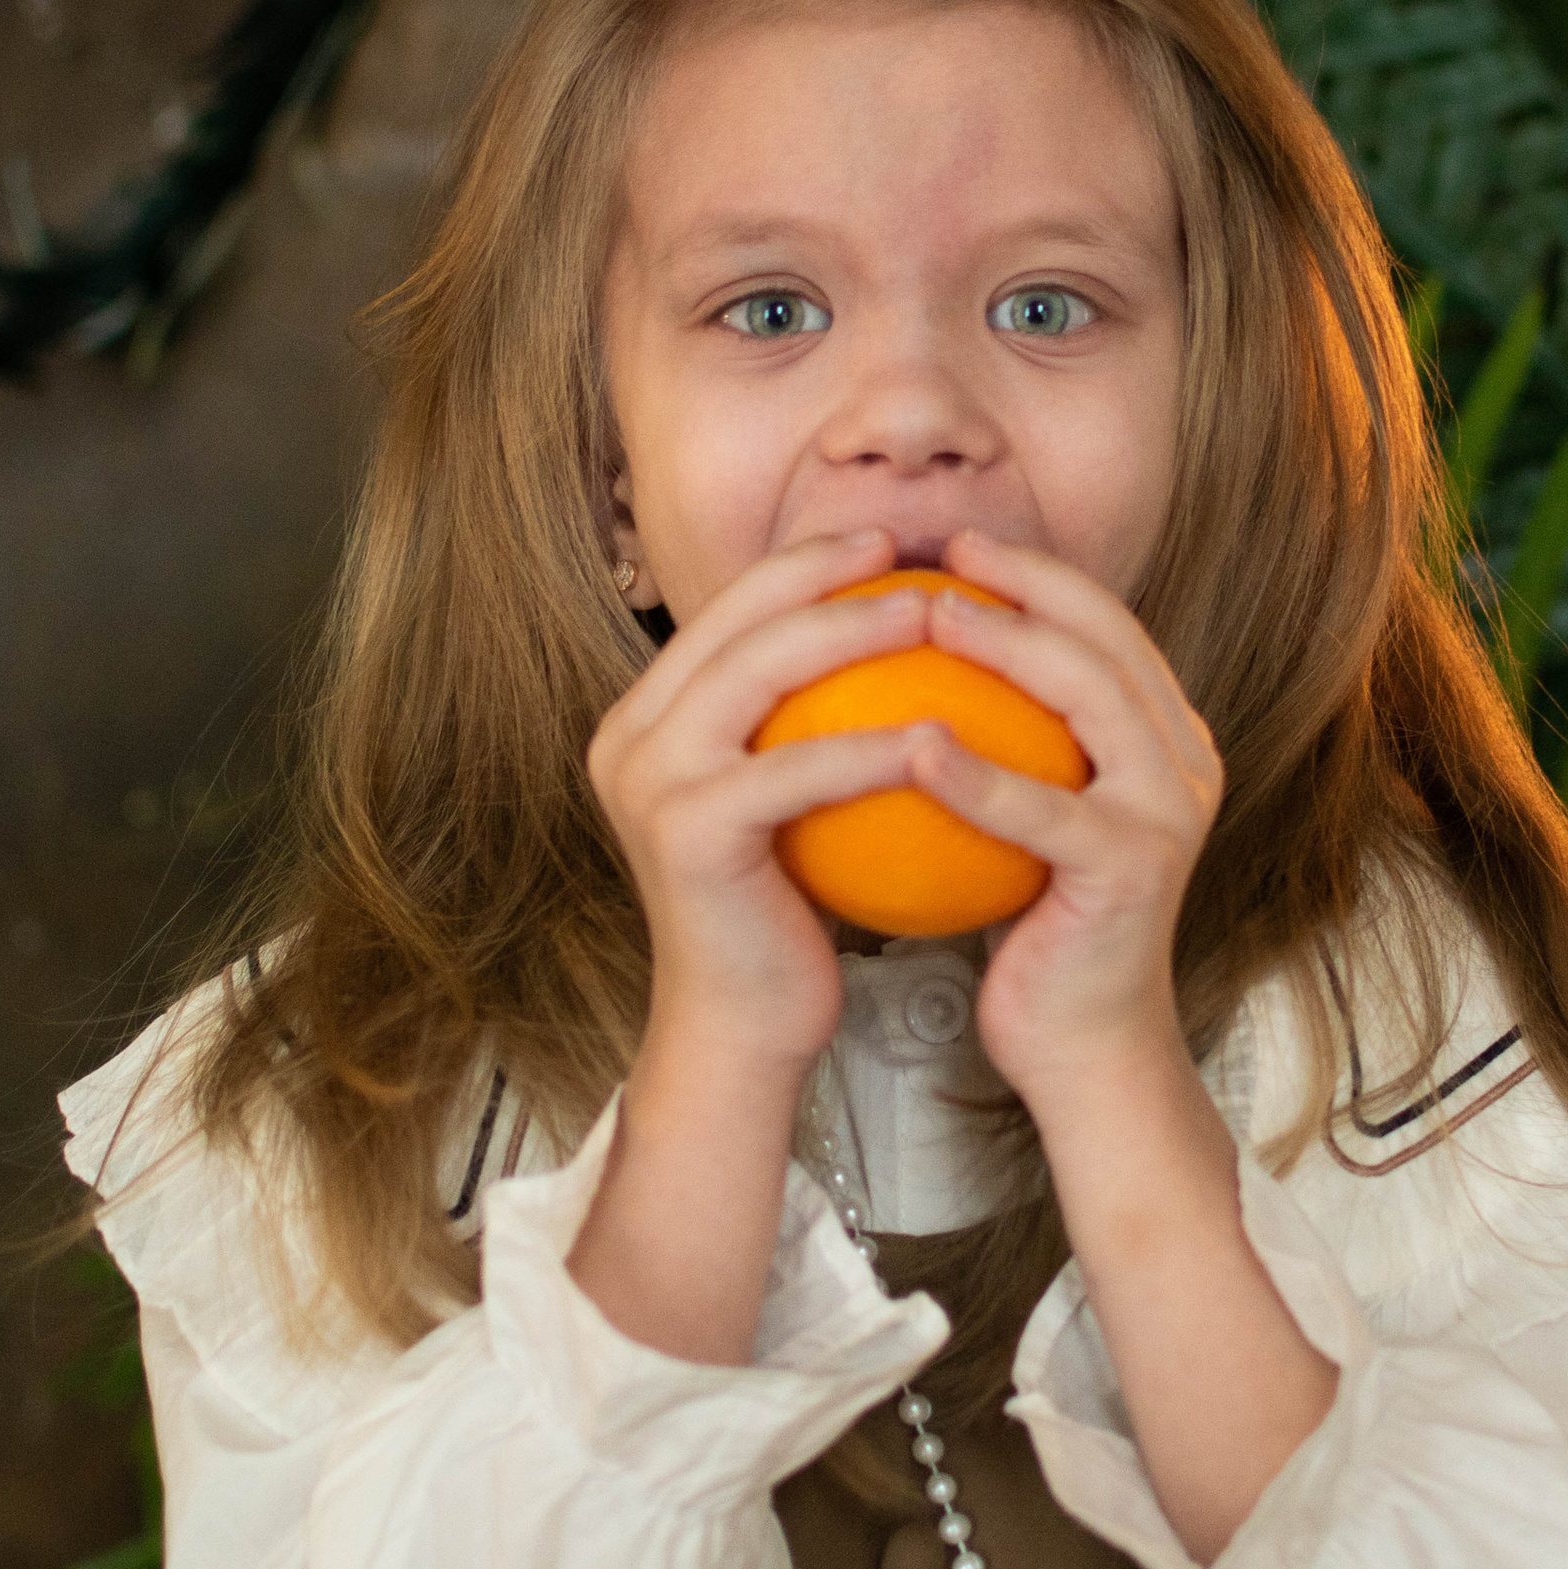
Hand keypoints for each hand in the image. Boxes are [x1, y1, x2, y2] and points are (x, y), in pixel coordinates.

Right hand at [585, 529, 932, 1081]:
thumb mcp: (784, 800)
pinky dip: (868, 746)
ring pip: (756, 672)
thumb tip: (883, 635)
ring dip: (851, 632)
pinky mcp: (686, 832)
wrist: (741, 1025)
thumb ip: (800, 723)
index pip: (727, 612)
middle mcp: (629, 738)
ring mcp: (649, 782)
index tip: (886, 543)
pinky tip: (938, 730)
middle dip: (826, 573)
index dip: (804, 562)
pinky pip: (794, 768)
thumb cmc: (783, 914)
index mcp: (645, 720)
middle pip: (735, 621)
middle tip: (914, 561)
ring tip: (933, 616)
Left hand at [905, 528, 1224, 1125]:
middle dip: (1029, 583)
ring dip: (1010, 648)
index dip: (1037, 574)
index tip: (956, 545)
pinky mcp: (1134, 870)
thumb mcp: (1026, 820)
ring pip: (1095, 699)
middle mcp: (1186, 765)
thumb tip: (923, 660)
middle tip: (942, 556)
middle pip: (1110, 641)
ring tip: (930, 615)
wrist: (1083, 1046)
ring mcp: (1168, 815)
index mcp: (1166, 742)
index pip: (1106, 629)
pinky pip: (1046, 810)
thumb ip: (1011, 743)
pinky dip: (980, 775)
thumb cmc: (1035, 931)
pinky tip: (914, 744)